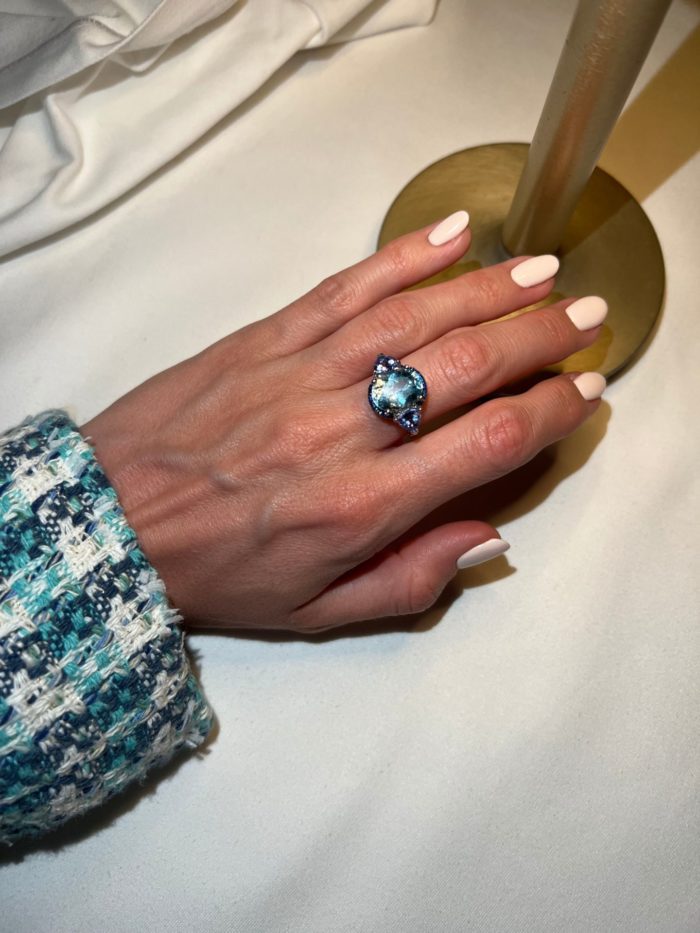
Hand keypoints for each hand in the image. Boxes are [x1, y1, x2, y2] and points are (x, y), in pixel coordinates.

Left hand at [82, 212, 605, 632]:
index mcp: (360, 505)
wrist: (112, 520)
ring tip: (545, 272)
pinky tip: (451, 236)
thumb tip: (486, 537)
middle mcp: (341, 430)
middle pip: (466, 367)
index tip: (582, 393)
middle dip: (540, 338)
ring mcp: (302, 373)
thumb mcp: (315, 611)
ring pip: (416, 316)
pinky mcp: (266, 337)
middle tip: (585, 320)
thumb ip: (409, 580)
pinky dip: (404, 256)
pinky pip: (346, 287)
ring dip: (491, 288)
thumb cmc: (215, 571)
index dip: (550, 412)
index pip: (486, 444)